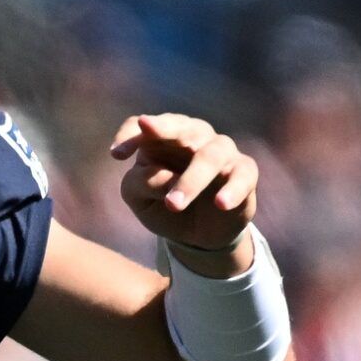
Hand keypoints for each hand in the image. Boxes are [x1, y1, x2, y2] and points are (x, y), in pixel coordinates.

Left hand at [109, 113, 258, 255]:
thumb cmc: (162, 203)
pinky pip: (243, 174)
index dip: (130, 135)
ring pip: (210, 154)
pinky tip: (220, 203)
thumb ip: (141, 182)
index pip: (145, 126)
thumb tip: (165, 177)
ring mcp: (221, 152)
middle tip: (146, 129)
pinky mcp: (244, 172)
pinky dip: (233, 188)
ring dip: (191, 179)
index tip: (116, 155)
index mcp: (162, 138)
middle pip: (181, 127)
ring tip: (174, 204)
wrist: (197, 234)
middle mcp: (193, 137)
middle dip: (163, 130)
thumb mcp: (139, 197)